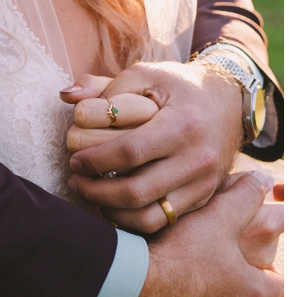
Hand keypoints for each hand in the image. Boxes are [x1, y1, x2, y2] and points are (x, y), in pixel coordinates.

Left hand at [62, 62, 243, 233]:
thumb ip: (102, 87)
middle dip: (97, 192)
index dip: (95, 160)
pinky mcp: (205, 198)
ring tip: (90, 194)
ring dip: (113, 211)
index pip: (130, 152)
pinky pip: (166, 221)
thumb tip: (66, 96)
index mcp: (182, 126)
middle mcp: (198, 160)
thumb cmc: (178, 86)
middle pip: (138, 192)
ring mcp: (205, 184)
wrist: (229, 102)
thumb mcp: (144, 75)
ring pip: (152, 216)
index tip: (73, 160)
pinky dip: (134, 219)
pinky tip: (113, 204)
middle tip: (75, 180)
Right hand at [115, 171, 282, 296]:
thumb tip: (262, 180)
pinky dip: (177, 296)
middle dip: (234, 276)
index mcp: (250, 291)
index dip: (272, 270)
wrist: (130, 286)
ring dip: (204, 288)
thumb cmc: (179, 253)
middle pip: (243, 296)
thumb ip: (243, 198)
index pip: (277, 285)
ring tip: (183, 263)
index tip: (260, 259)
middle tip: (216, 253)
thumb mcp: (216, 216)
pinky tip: (160, 277)